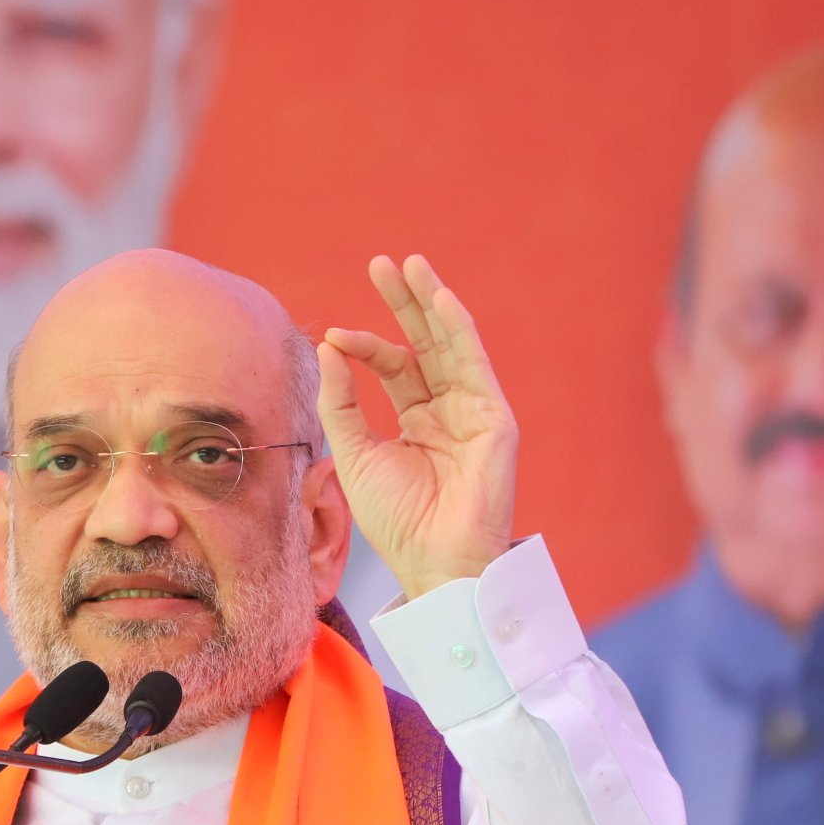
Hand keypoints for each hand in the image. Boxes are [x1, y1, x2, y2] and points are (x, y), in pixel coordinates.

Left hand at [317, 255, 517, 598]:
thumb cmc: (396, 520)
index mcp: (416, 421)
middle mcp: (446, 410)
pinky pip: (475, 366)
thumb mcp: (354, 454)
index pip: (393, 366)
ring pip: (451, 344)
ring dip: (431, 302)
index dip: (365, 347)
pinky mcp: (494, 420)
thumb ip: (340, 403)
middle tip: (381, 263)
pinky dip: (458, 331)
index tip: (335, 335)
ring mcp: (473, 412)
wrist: (431, 561)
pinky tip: (441, 301)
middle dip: (404, 302)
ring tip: (410, 265)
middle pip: (425, 343)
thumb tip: (329, 346)